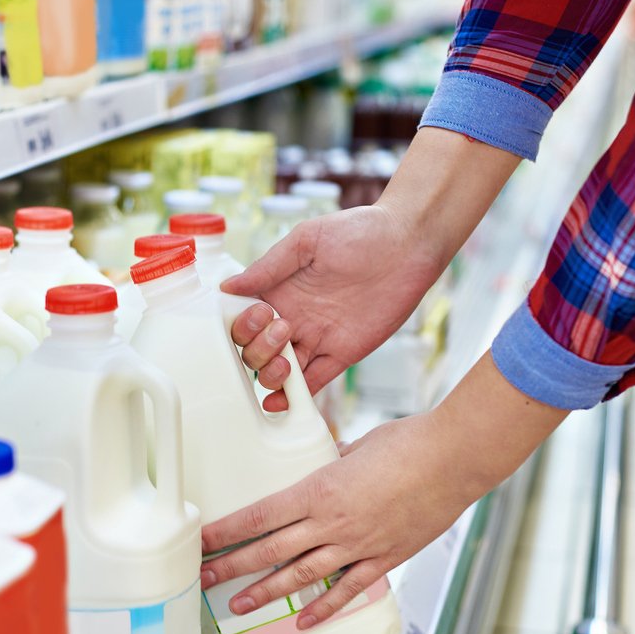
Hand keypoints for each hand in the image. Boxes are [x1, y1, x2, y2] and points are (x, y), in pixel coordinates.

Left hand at [199, 353, 569, 627]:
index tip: (203, 541)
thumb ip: (334, 458)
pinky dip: (324, 607)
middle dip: (232, 566)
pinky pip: (347, 589)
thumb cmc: (410, 444)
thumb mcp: (358, 445)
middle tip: (203, 577)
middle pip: (270, 550)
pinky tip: (305, 620)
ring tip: (238, 604)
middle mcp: (332, 523)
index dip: (226, 532)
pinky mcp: (384, 558)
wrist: (454, 460)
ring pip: (301, 576)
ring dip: (266, 592)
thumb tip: (324, 459)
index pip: (260, 516)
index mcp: (319, 490)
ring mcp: (357, 545)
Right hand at [224, 204, 445, 410]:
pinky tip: (280, 401)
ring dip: (272, 374)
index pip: (245, 320)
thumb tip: (228, 287)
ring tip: (285, 361)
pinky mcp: (342, 354)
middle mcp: (294, 317)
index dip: (244, 325)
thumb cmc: (359, 231)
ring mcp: (317, 338)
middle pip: (257, 351)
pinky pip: (314, 381)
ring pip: (280, 371)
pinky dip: (295, 396)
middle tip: (282, 327)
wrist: (406, 244)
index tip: (259, 313)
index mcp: (280, 291)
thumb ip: (268, 266)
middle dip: (259, 349)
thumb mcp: (307, 240)